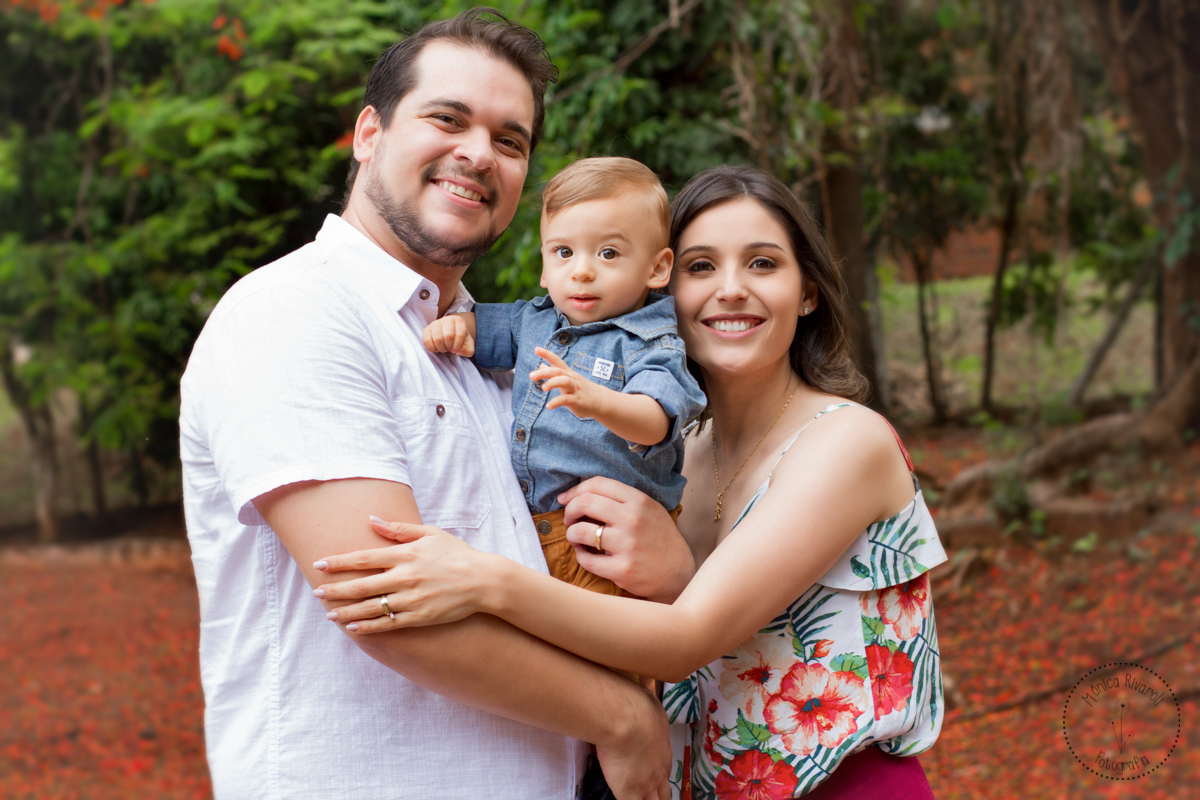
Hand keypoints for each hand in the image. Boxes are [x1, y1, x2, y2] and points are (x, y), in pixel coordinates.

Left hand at [312, 518, 493, 631]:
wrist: (483, 580)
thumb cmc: (457, 554)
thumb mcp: (430, 533)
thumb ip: (399, 528)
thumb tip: (372, 519)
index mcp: (406, 554)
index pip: (364, 558)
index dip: (340, 562)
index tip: (319, 564)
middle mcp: (405, 577)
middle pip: (362, 585)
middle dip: (336, 590)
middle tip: (317, 593)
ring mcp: (412, 599)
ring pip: (371, 607)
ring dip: (347, 612)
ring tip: (329, 615)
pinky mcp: (420, 617)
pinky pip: (389, 624)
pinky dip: (369, 627)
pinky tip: (354, 629)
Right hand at [423, 314, 474, 356]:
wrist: (450, 334)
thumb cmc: (459, 340)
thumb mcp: (468, 345)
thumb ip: (468, 350)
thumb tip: (459, 352)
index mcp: (459, 321)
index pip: (459, 334)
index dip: (458, 346)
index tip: (456, 350)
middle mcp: (447, 319)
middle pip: (448, 336)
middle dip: (449, 347)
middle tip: (449, 349)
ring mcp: (435, 323)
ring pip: (437, 338)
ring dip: (441, 348)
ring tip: (443, 348)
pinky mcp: (427, 329)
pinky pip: (427, 340)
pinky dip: (431, 348)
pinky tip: (436, 348)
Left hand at [530, 347, 603, 418]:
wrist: (600, 400)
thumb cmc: (580, 389)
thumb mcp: (567, 379)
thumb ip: (554, 373)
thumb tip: (541, 365)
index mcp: (567, 373)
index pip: (557, 361)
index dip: (547, 354)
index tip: (536, 349)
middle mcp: (571, 378)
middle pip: (558, 371)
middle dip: (545, 372)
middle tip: (531, 375)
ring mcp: (575, 389)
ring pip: (565, 381)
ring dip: (552, 383)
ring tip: (543, 388)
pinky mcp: (577, 400)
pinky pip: (566, 400)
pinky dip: (556, 402)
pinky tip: (548, 406)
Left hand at [559, 477, 695, 602]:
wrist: (678, 572)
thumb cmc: (658, 537)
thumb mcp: (649, 509)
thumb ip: (621, 498)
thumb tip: (581, 490)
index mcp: (639, 501)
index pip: (597, 484)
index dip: (575, 490)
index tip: (565, 498)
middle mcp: (633, 519)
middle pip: (585, 503)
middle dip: (569, 510)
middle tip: (569, 519)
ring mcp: (627, 545)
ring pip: (581, 531)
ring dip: (572, 534)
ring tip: (576, 538)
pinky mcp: (622, 569)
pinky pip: (586, 559)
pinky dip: (580, 556)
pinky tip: (586, 554)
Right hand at [595, 689, 672, 799]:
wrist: (627, 718)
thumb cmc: (636, 705)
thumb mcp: (647, 700)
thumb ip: (645, 698)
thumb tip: (645, 680)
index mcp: (663, 748)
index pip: (663, 765)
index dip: (659, 773)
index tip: (656, 775)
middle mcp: (659, 768)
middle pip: (664, 790)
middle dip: (662, 795)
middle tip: (659, 797)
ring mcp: (646, 783)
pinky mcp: (630, 792)